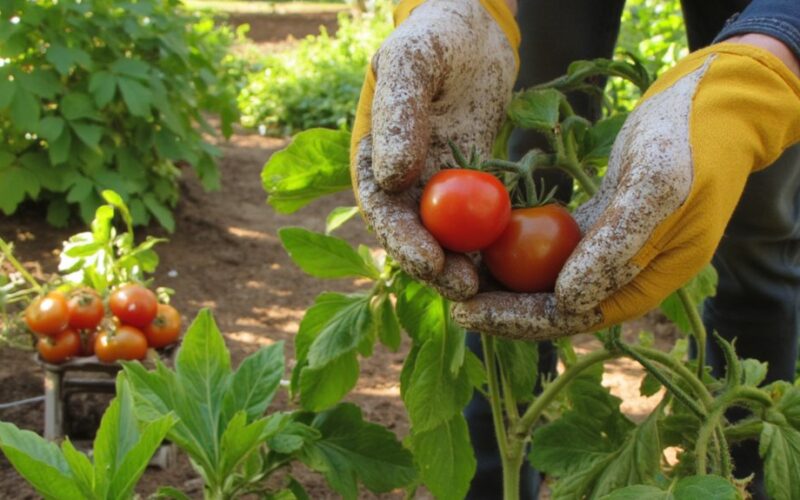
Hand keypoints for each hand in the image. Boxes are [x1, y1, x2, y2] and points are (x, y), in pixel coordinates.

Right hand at [351, 0, 518, 299]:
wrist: (474, 27)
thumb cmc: (436, 34)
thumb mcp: (412, 60)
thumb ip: (398, 113)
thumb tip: (389, 177)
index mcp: (374, 152)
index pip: (381, 207)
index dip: (401, 239)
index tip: (429, 260)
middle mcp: (400, 176)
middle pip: (410, 233)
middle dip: (432, 265)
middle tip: (464, 287)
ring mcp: (434, 183)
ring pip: (442, 236)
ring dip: (459, 264)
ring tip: (484, 286)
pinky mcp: (467, 183)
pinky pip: (474, 220)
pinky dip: (486, 243)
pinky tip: (506, 261)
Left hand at [453, 42, 799, 339]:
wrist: (708, 107)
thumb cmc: (689, 146)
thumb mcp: (656, 190)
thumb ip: (615, 247)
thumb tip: (567, 302)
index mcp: (641, 284)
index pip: (568, 317)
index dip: (516, 320)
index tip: (467, 312)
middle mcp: (620, 277)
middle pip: (549, 305)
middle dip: (499, 306)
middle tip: (448, 296)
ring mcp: (606, 253)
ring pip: (545, 280)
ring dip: (501, 280)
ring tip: (452, 272)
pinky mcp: (594, 227)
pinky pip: (549, 250)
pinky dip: (516, 249)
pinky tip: (479, 242)